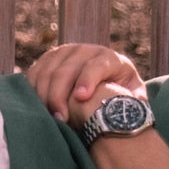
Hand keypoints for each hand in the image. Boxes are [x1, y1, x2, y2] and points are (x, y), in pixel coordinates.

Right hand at [27, 42, 142, 127]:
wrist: (102, 79)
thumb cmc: (119, 91)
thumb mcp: (132, 93)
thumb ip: (135, 99)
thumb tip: (134, 104)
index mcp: (109, 57)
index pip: (96, 65)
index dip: (88, 80)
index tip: (81, 98)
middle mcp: (85, 50)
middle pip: (67, 70)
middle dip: (61, 95)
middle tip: (62, 118)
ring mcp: (64, 52)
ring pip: (48, 71)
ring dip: (45, 95)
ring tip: (51, 117)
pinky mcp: (48, 58)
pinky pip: (35, 72)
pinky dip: (33, 90)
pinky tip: (38, 107)